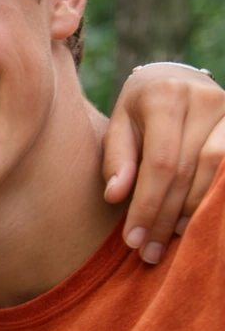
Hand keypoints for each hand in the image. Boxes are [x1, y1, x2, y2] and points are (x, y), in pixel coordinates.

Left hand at [103, 62, 224, 262]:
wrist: (174, 80)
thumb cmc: (139, 110)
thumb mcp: (119, 125)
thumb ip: (117, 159)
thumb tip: (115, 196)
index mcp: (165, 96)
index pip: (159, 162)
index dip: (147, 205)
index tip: (132, 239)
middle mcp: (204, 100)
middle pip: (187, 172)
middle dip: (166, 216)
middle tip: (149, 251)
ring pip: (216, 172)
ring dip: (193, 210)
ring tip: (173, 238)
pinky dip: (213, 196)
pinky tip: (199, 219)